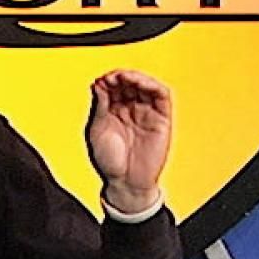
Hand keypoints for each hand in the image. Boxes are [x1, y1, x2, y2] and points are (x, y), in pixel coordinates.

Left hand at [87, 70, 172, 213]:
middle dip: (120, 76)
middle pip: (129, 83)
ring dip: (136, 77)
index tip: (101, 79)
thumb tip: (98, 84)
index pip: (113, 86)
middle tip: (112, 77)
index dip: (108, 79)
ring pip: (146, 85)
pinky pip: (162, 96)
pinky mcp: (161, 118)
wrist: (124, 182)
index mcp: (112, 110)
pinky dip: (153, 85)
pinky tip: (142, 83)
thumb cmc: (109, 161)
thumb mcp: (96, 130)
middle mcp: (130, 108)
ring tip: (125, 78)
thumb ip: (99, 106)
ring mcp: (146, 112)